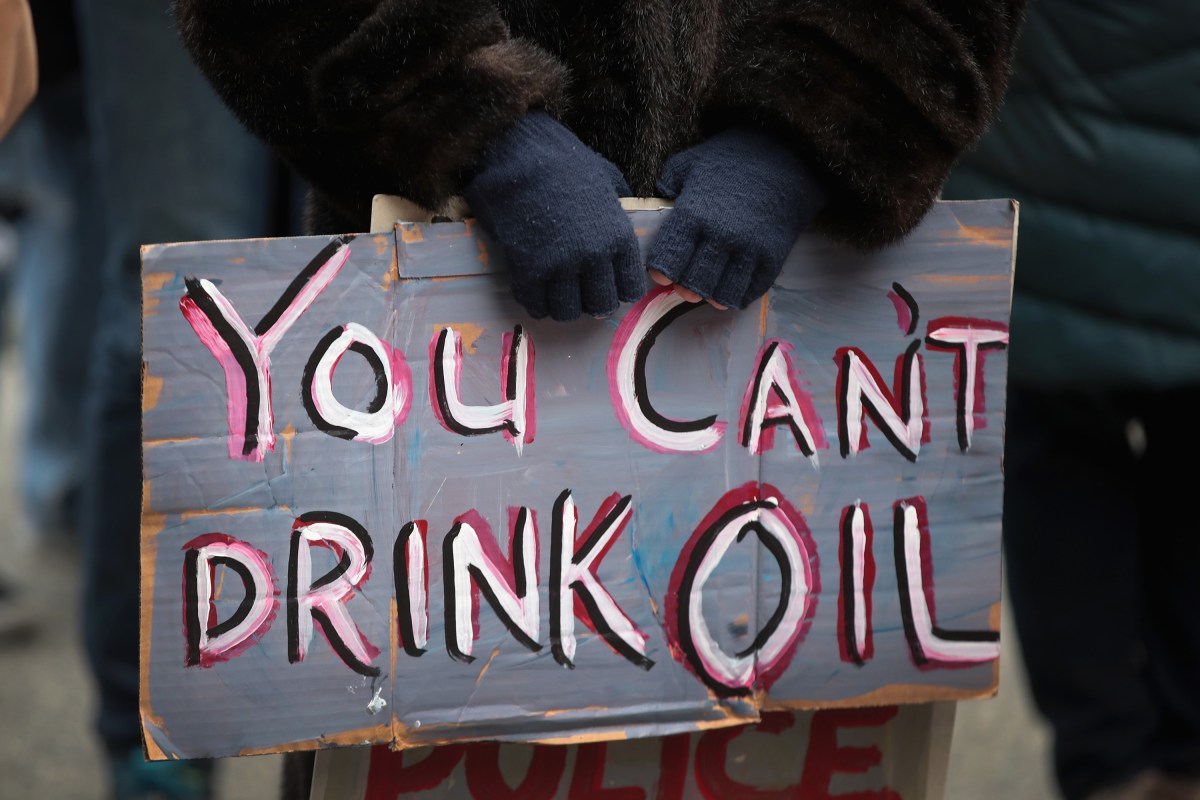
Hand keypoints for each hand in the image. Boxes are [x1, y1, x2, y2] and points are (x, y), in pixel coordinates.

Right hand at [464, 111, 644, 320]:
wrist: (518, 156)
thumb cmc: (562, 161)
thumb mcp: (604, 176)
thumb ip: (617, 200)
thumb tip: (624, 204)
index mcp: (618, 237)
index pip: (629, 288)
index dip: (618, 290)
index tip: (606, 285)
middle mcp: (595, 257)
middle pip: (600, 305)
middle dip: (590, 302)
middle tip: (577, 293)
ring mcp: (561, 266)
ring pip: (567, 311)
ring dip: (561, 306)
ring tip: (553, 294)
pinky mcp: (529, 271)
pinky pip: (536, 305)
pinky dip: (535, 303)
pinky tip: (532, 291)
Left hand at [648, 128, 827, 309]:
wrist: (787, 158)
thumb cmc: (734, 160)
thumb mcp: (693, 161)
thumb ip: (670, 179)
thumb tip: (661, 196)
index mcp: (693, 215)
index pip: (668, 260)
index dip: (661, 271)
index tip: (663, 273)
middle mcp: (719, 237)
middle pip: (693, 283)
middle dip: (685, 288)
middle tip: (685, 285)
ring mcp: (748, 250)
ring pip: (722, 294)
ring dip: (712, 296)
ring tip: (709, 289)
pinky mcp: (772, 258)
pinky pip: (751, 291)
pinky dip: (739, 296)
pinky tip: (732, 289)